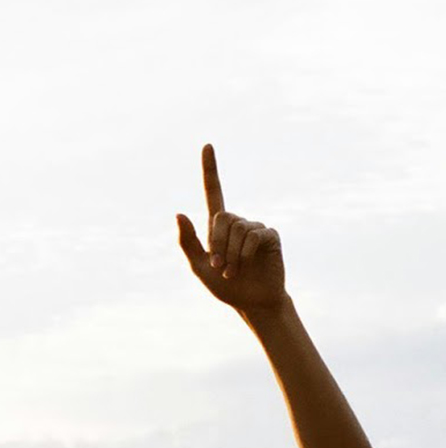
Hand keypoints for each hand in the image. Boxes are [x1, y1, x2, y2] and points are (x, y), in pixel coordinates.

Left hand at [177, 145, 285, 312]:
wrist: (252, 302)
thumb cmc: (225, 286)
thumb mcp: (199, 267)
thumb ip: (188, 242)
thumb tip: (178, 213)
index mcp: (218, 228)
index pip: (213, 193)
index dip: (210, 170)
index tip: (207, 145)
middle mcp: (237, 223)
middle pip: (221, 217)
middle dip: (217, 244)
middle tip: (220, 267)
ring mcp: (255, 227)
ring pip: (237, 229)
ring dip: (231, 255)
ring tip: (233, 271)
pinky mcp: (270, 235)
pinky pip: (254, 236)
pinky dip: (245, 254)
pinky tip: (247, 266)